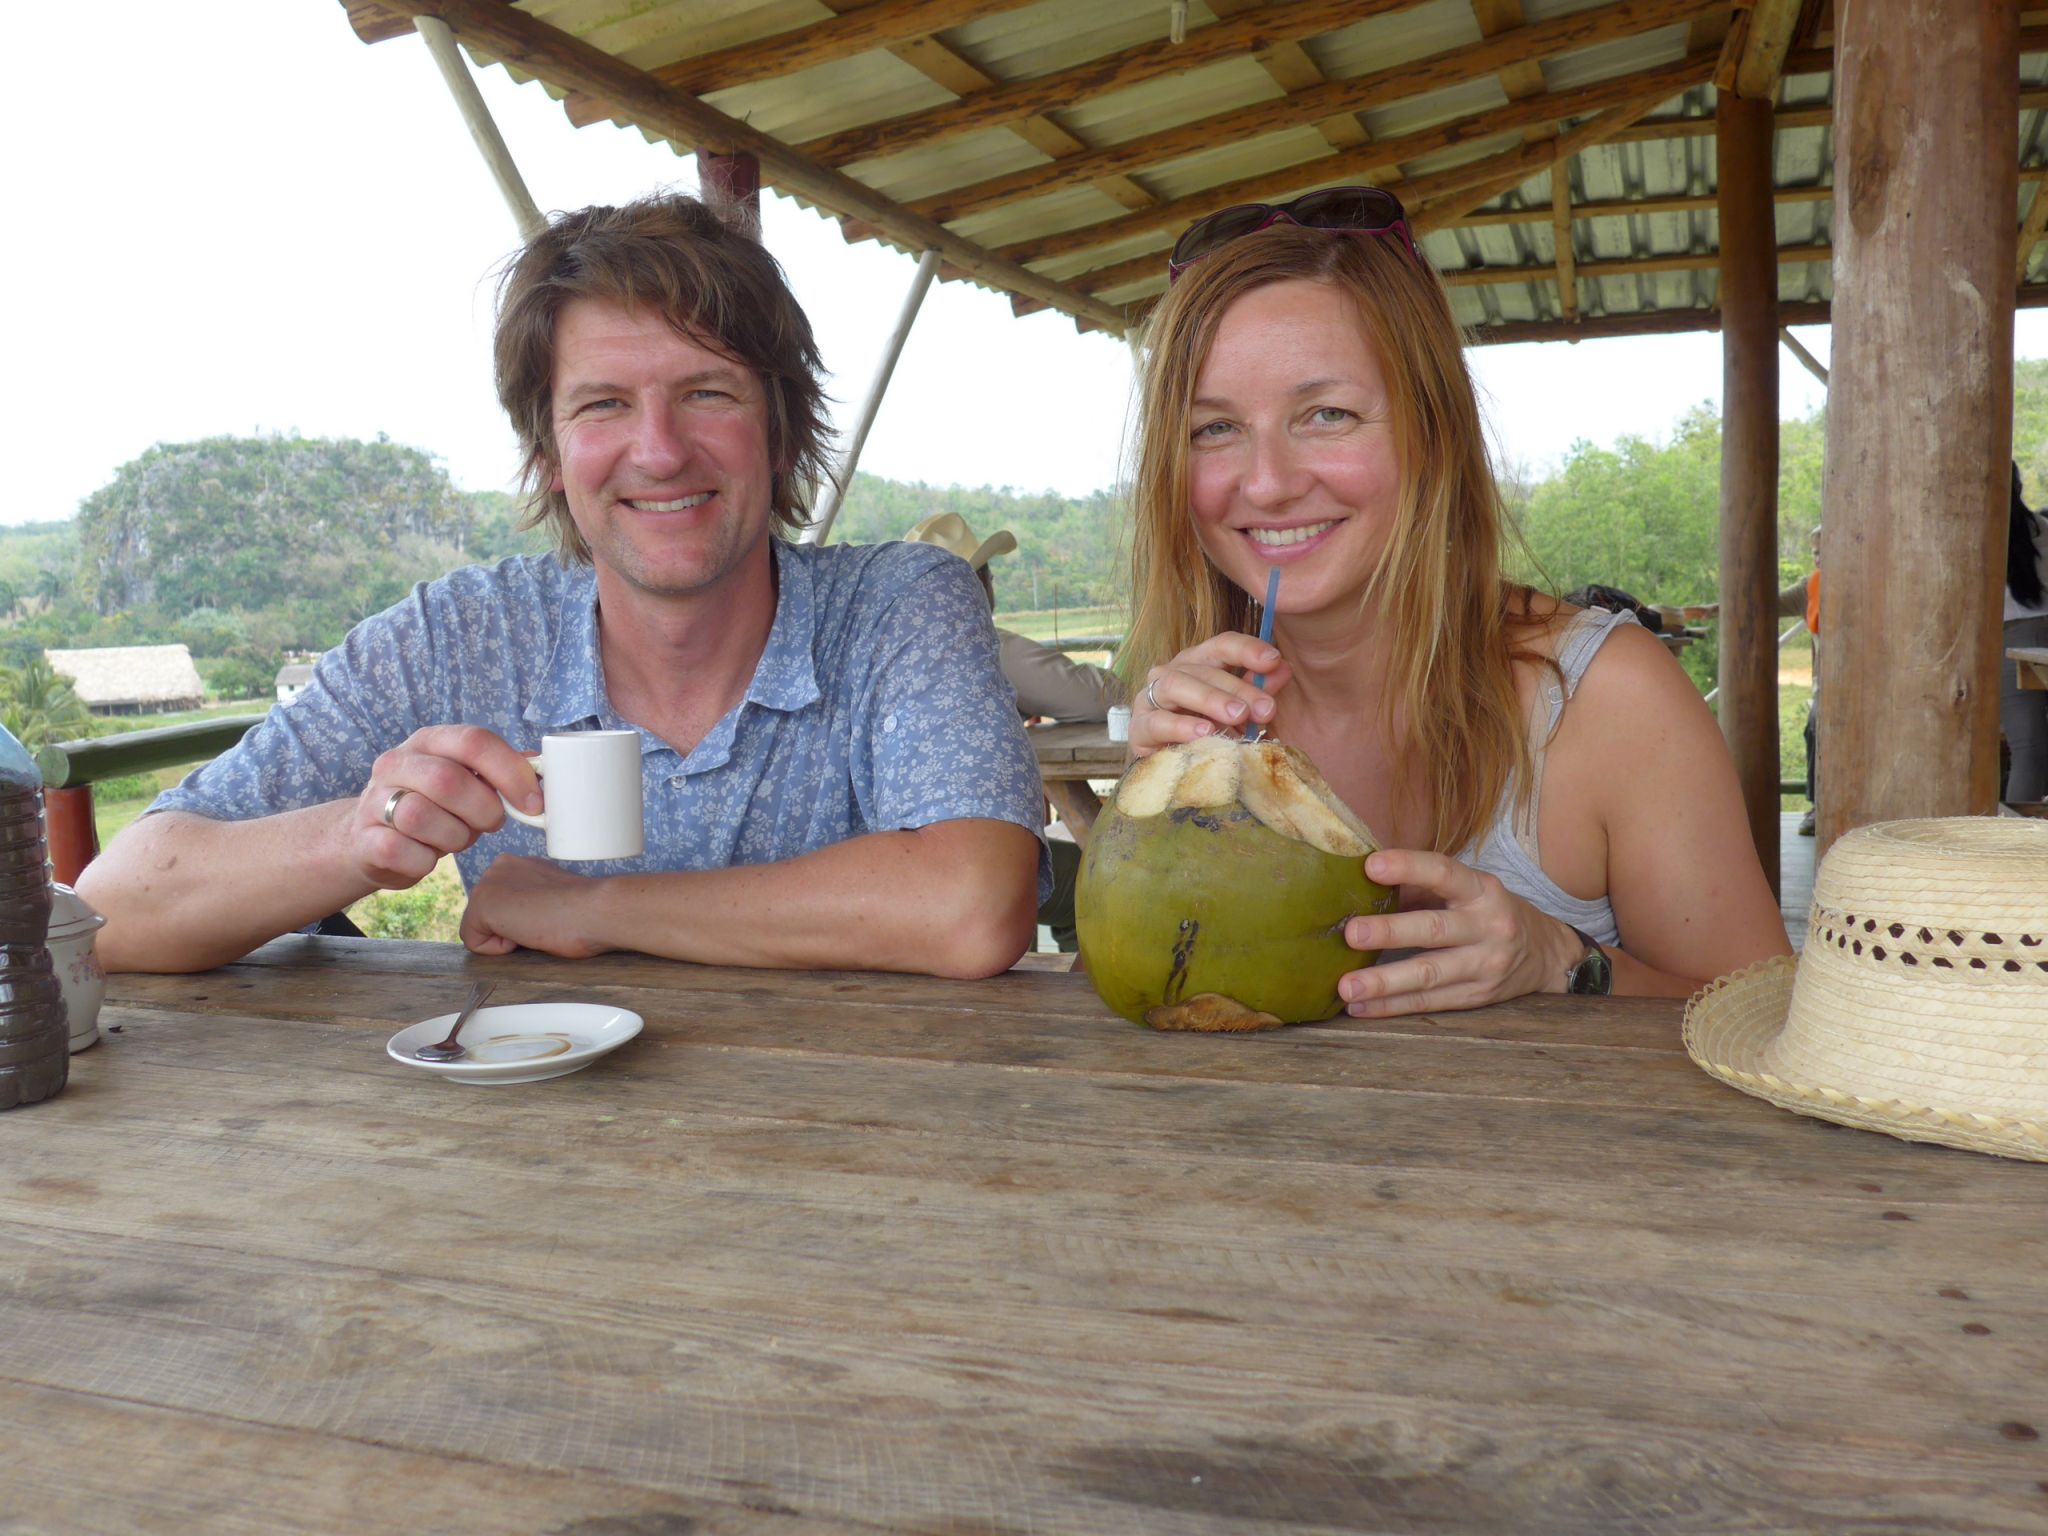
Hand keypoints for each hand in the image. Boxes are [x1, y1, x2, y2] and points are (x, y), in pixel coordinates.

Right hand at [348, 725, 539, 891]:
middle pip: (448, 780)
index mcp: (429, 741)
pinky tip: (426, 856)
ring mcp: (374, 800)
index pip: (474, 741)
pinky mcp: (365, 839)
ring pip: (423, 816)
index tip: (533, 803)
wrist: (370, 840)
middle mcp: (396, 763)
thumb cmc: (434, 808)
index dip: (511, 772)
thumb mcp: (465, 782)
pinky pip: (404, 852)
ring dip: (454, 837)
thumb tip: (543, 768)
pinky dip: (425, 861)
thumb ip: (499, 773)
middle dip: (483, 810)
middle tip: (490, 823)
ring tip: (454, 838)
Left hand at [460, 854, 614, 957]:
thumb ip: (531, 899)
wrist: (595, 909)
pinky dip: (499, 949)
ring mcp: (488, 884)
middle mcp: (498, 867)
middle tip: (544, 923)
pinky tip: (526, 933)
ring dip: (506, 937)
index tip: (549, 915)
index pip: (501, 905)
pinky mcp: (482, 905)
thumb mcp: (552, 897)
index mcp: (517, 864)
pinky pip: (475, 943)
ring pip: (479, 930)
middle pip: (486, 917)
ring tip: (537, 927)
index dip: (522, 921)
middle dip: (509, 928)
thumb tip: (525, 919)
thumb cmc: (587, 910)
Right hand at [1130, 632, 1293, 756]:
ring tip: (1237, 716)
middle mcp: (1172, 673)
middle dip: (1238, 688)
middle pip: (1204, 669)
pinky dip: (1182, 726)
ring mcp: (1151, 698)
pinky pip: (1157, 722)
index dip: (1247, 649)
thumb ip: (1258, 692)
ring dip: (1209, 699)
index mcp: (1198, 663)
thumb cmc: (1210, 734)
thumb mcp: (1240, 713)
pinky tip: (1204, 733)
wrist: (1171, 769)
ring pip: (1176, 684)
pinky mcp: (1139, 728)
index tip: (1274, 661)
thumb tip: (1283, 668)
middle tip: (1265, 709)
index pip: (1221, 645)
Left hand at [1335, 849, 1585, 1015]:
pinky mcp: (1476, 998)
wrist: (1547, 955)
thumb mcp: (1468, 890)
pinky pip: (1429, 1003)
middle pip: (1435, 930)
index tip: (1371, 866)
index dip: (1409, 867)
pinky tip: (1361, 1007)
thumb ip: (1421, 888)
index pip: (1444, 873)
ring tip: (1347, 987)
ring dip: (1384, 982)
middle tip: (1351, 934)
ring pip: (1430, 975)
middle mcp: (1487, 928)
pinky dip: (1392, 1006)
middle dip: (1391, 932)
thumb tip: (1363, 886)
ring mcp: (1484, 967)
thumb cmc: (1490, 913)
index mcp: (1482, 891)